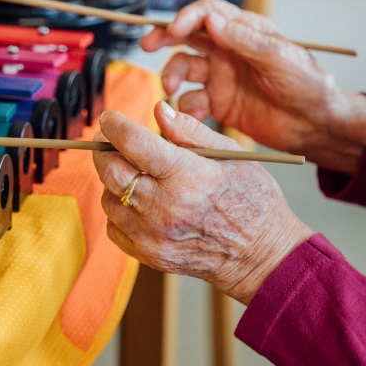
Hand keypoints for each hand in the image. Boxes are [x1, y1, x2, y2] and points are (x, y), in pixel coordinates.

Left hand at [92, 102, 312, 304]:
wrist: (261, 255)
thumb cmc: (251, 199)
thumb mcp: (231, 154)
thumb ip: (190, 130)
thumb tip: (159, 110)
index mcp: (188, 177)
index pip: (134, 143)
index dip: (115, 126)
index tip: (110, 119)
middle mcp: (166, 208)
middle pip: (112, 170)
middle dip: (105, 150)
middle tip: (110, 141)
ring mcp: (154, 235)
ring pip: (109, 197)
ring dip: (114, 180)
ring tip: (135, 172)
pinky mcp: (149, 255)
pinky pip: (114, 225)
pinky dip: (120, 208)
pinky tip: (141, 201)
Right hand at [142, 0, 365, 173]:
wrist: (317, 126)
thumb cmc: (309, 86)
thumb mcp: (281, 59)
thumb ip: (246, 40)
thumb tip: (213, 20)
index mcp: (246, 31)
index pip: (209, 13)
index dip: (188, 17)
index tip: (174, 29)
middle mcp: (228, 50)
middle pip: (187, 35)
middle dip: (165, 37)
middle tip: (147, 45)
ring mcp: (221, 76)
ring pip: (183, 68)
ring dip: (172, 75)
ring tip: (171, 89)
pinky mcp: (219, 103)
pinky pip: (191, 101)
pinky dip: (184, 107)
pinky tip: (190, 116)